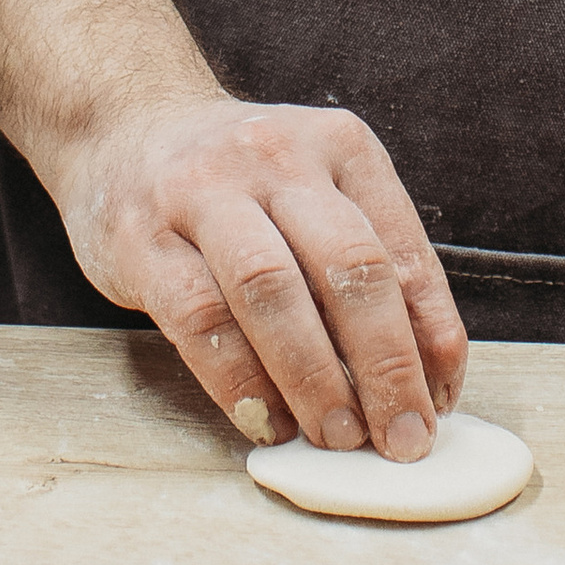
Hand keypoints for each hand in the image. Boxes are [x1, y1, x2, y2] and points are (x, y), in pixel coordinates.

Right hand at [52, 94, 468, 465]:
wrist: (124, 127)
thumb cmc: (241, 184)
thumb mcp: (316, 193)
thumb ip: (366, 263)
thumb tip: (422, 374)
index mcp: (340, 146)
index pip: (402, 249)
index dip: (431, 336)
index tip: (439, 402)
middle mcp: (277, 157)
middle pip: (348, 266)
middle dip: (385, 364)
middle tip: (400, 436)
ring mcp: (202, 191)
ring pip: (272, 291)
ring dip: (314, 378)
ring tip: (337, 437)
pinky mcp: (141, 237)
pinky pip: (199, 317)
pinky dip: (240, 381)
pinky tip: (267, 421)